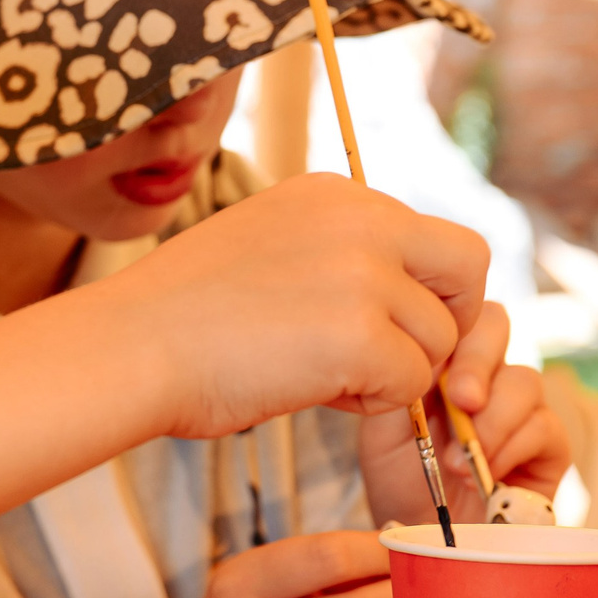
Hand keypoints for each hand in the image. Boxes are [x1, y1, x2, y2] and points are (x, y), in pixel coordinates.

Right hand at [88, 172, 489, 441]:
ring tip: (320, 377)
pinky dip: (372, 404)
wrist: (131, 346)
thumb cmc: (180, 316)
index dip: (423, 288)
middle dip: (448, 320)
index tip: (387, 324)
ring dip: (395, 371)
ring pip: (439, 338)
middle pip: (467, 267)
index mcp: (334, 193)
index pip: (430, 235)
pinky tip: (314, 394)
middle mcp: (360, 219)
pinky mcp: (362, 335)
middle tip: (398, 359)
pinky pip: (410, 383)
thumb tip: (392, 297)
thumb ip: (333, 255)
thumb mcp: (266, 247)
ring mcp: (365, 275)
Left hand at [358, 302, 572, 526]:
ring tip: (459, 463)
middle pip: (497, 322)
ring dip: (490, 422)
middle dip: (477, 361)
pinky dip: (510, 449)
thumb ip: (401, 385)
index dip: (446, 324)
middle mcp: (486, 370)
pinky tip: (485, 474)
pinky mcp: (550, 445)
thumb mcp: (384, 428)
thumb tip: (419, 349)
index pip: (455, 306)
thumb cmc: (402, 478)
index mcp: (444, 356)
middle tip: (459, 401)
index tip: (422, 364)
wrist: (427, 536)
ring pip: (523, 380)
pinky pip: (544, 426)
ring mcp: (521, 405)